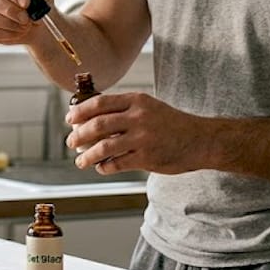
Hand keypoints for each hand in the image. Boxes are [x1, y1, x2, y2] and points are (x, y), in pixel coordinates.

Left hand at [67, 92, 208, 174]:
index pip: (100, 102)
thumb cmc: (172, 124)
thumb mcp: (150, 107)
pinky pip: (116, 163)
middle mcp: (139, 117)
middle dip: (79, 135)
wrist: (200, 140)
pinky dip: (104, 167)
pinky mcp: (147, 158)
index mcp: (137, 101)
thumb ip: (125, 109)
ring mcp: (142, 138)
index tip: (70, 119)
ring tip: (80, 161)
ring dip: (87, 155)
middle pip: (98, 124)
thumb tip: (92, 117)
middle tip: (70, 142)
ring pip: (103, 146)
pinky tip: (101, 168)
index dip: (80, 111)